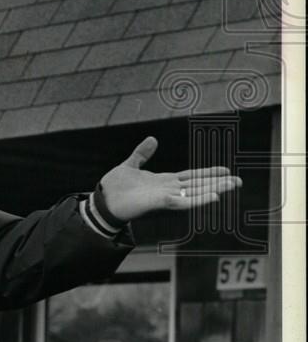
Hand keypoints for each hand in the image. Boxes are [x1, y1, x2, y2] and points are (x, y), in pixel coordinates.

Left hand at [100, 137, 241, 221]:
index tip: (225, 170)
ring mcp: (164, 196)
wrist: (101, 201)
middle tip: (238, 181)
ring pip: (194, 193)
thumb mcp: (130, 165)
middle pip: (197, 185)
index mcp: (162, 181)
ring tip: (232, 186)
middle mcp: (167, 189)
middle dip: (217, 183)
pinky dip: (197, 200)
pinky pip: (181, 202)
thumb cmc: (114, 188)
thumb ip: (142, 153)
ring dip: (213, 189)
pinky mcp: (158, 203)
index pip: (190, 177)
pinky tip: (212, 197)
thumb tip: (152, 139)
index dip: (207, 173)